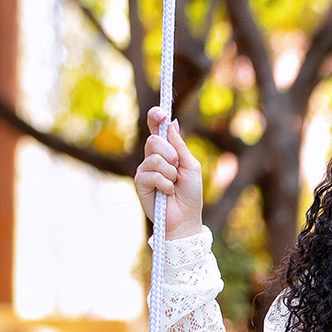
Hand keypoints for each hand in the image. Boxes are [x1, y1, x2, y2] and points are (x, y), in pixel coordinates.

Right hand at [134, 109, 203, 239]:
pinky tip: (167, 192)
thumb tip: (172, 123)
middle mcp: (152, 158)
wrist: (186, 218)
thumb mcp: (191, 165)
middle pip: (153, 140)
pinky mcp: (140, 183)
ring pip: (154, 157)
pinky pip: (151, 173)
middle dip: (170, 154)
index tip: (161, 114)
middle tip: (177, 168)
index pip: (155, 129)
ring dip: (170, 172)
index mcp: (166, 151)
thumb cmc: (190, 193)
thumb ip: (180, 145)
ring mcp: (145, 170)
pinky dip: (165, 183)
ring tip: (173, 184)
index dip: (155, 117)